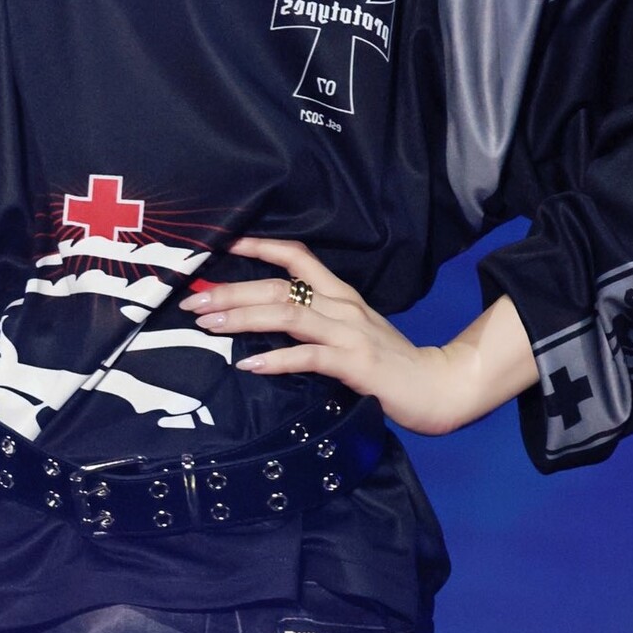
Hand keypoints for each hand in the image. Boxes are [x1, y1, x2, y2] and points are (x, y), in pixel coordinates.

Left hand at [178, 236, 537, 436]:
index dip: (258, 246)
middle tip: (192, 299)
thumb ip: (317, 324)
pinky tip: (249, 365)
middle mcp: (342, 305)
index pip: (296, 255)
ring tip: (207, 323)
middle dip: (231, 290)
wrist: (440, 387)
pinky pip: (308, 357)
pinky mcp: (355, 363)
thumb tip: (266, 323)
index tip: (220, 246)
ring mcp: (348, 332)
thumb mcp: (352, 333)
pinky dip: (276, 359)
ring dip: (242, 317)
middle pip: (278, 286)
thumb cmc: (392, 364)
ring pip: (286, 314)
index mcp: (340, 294)